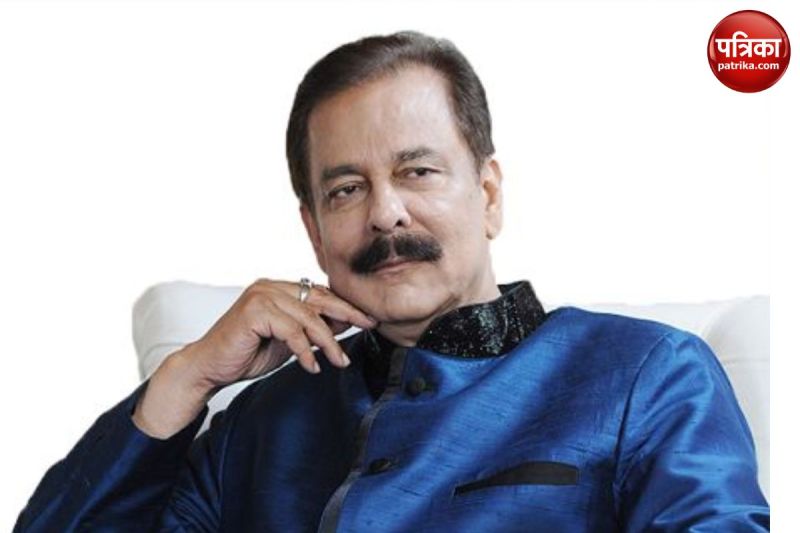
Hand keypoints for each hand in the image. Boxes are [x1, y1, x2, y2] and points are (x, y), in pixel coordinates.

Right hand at [182, 277, 376, 391]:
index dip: (345, 306)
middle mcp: (270, 286)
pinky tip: (311, 366)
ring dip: (328, 342)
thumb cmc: (246, 353)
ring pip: (308, 317)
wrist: (210, 367)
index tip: (368, 319)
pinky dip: (305, 351)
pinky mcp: (254, 311)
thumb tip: (346, 323)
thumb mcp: (289, 341)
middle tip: (369, 326)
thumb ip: (312, 330)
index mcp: (278, 288)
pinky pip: (291, 331)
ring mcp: (261, 295)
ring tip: (339, 361)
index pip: (320, 293)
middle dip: (348, 313)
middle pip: (319, 298)